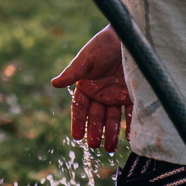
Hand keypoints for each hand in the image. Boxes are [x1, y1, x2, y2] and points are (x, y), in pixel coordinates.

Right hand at [51, 26, 131, 152]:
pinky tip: (130, 138)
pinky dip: (130, 126)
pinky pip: (130, 114)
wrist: (127, 36)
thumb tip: (54, 83)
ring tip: (109, 149)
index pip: (79, 108)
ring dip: (111, 134)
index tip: (77, 136)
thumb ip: (72, 73)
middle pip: (96, 117)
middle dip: (95, 132)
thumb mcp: (86, 58)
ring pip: (112, 119)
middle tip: (95, 145)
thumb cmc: (103, 44)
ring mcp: (116, 95)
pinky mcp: (131, 95)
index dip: (78, 122)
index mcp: (86, 86)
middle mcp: (100, 93)